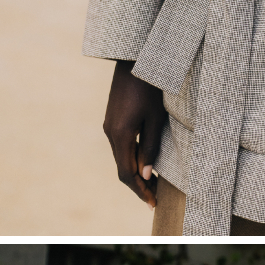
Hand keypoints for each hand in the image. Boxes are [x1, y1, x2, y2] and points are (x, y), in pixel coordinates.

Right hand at [101, 61, 166, 205]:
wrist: (134, 62)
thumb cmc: (150, 88)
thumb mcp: (155, 119)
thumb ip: (150, 147)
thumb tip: (145, 173)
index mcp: (120, 135)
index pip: (127, 173)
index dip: (140, 190)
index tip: (153, 202)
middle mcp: (110, 133)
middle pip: (122, 169)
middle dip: (138, 185)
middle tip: (155, 197)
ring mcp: (109, 126)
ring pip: (120, 158)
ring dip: (135, 172)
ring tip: (153, 183)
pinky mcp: (112, 120)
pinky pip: (120, 146)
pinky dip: (131, 159)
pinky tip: (144, 162)